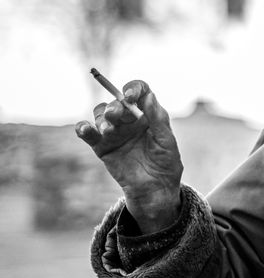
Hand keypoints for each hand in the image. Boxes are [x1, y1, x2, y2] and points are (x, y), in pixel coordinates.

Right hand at [75, 80, 182, 232]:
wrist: (155, 189)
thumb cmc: (165, 163)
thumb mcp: (166, 140)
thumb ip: (158, 119)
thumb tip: (149, 96)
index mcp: (148, 114)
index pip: (139, 91)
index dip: (132, 88)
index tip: (129, 96)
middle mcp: (130, 119)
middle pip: (116, 103)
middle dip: (114, 107)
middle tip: (116, 115)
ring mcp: (115, 132)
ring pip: (101, 114)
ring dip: (101, 118)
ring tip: (108, 130)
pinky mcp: (102, 146)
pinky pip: (88, 133)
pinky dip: (83, 128)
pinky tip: (85, 129)